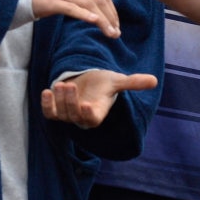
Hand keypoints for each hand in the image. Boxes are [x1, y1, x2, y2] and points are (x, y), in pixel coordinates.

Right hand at [32, 0, 119, 37]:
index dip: (112, 10)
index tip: (116, 25)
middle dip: (110, 17)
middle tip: (116, 33)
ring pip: (88, 5)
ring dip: (102, 20)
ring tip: (110, 33)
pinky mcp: (51, 1)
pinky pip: (71, 8)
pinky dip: (84, 14)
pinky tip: (94, 21)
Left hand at [40, 68, 158, 127]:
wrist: (87, 83)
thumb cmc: (103, 84)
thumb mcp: (117, 82)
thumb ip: (133, 83)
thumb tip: (154, 80)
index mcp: (97, 113)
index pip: (92, 119)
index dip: (88, 114)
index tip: (86, 105)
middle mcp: (81, 117)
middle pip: (73, 115)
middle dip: (70, 101)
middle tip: (69, 85)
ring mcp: (67, 115)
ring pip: (60, 113)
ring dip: (59, 99)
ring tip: (61, 84)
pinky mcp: (55, 110)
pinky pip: (49, 112)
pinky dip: (46, 104)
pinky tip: (46, 91)